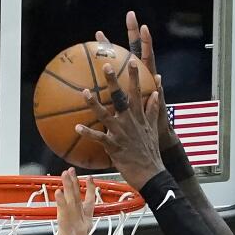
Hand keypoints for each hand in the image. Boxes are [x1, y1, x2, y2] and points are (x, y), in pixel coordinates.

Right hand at [38, 168, 95, 234]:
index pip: (64, 217)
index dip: (61, 204)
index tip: (58, 191)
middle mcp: (78, 228)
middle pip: (73, 204)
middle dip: (69, 188)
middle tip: (65, 173)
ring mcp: (84, 225)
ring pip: (80, 201)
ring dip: (76, 185)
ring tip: (72, 172)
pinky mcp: (86, 222)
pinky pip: (90, 205)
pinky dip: (90, 192)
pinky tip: (89, 180)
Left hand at [78, 59, 165, 190]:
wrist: (151, 173)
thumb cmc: (150, 151)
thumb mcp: (155, 128)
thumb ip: (154, 108)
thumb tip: (156, 90)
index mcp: (139, 116)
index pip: (138, 92)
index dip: (135, 76)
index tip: (131, 61)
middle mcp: (130, 121)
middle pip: (120, 98)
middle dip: (113, 81)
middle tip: (105, 66)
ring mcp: (121, 133)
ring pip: (106, 115)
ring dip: (94, 104)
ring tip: (84, 92)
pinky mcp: (114, 146)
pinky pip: (98, 138)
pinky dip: (88, 133)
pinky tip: (77, 127)